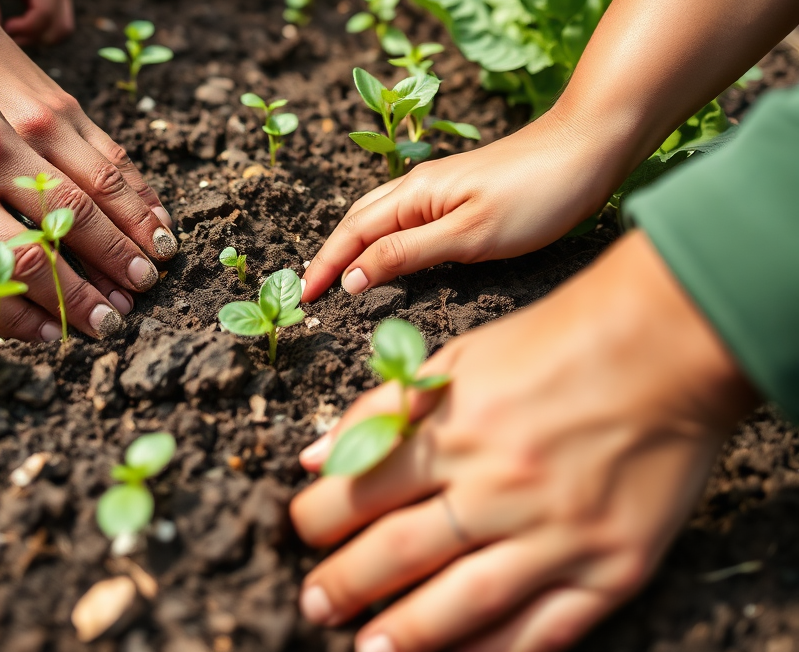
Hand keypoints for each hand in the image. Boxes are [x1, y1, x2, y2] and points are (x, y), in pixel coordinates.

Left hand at [0, 0, 74, 46]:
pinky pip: (55, 27)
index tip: (2, 27)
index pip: (45, 16)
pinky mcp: (54, 1)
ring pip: (61, 32)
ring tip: (11, 32)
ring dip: (37, 39)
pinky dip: (39, 35)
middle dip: (33, 38)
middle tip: (6, 34)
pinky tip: (16, 28)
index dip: (24, 29)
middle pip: (58, 29)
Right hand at [0, 43, 145, 340]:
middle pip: (60, 232)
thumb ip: (40, 152)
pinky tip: (35, 331)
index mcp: (11, 136)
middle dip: (105, 272)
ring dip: (62, 304)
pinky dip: (2, 314)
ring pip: (14, 266)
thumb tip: (95, 201)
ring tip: (98, 324)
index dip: (126, 231)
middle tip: (135, 303)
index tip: (154, 259)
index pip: (86, 193)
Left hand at [291, 232, 757, 651]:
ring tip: (364, 651)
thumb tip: (314, 454)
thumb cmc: (554, 341)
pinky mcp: (611, 567)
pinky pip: (542, 630)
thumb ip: (387, 407)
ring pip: (460, 605)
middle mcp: (497, 487)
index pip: (362, 488)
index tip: (299, 531)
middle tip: (312, 604)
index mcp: (455, 430)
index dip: (318, 516)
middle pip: (397, 552)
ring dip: (402, 635)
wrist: (664, 345)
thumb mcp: (461, 356)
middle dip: (342, 583)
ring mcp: (556, 534)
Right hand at [302, 113, 616, 300]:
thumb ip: (407, 255)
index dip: (325, 266)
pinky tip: (392, 251)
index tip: (302, 297)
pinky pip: (406, 217)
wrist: (588, 145)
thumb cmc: (535, 194)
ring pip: (380, 216)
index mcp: (414, 195)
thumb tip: (351, 277)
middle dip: (331, 255)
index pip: (353, 234)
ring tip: (338, 275)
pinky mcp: (462, 191)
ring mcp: (440, 185)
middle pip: (358, 221)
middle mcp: (418, 186)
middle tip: (310, 291)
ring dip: (354, 244)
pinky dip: (384, 237)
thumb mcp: (469, 235)